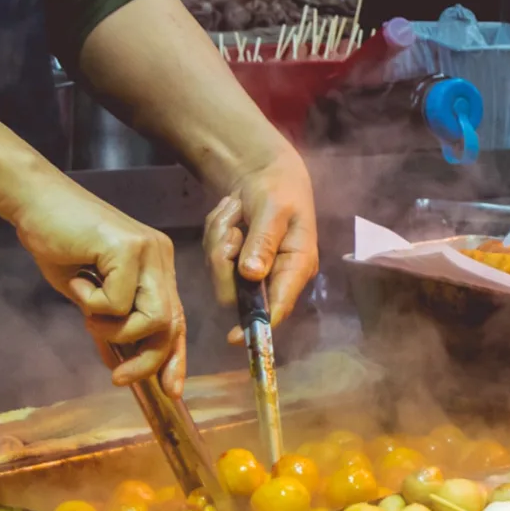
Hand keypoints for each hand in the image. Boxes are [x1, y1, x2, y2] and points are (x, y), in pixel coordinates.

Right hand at [11, 179, 186, 396]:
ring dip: (113, 330)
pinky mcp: (129, 248)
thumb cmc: (56, 243)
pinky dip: (90, 303)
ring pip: (152, 318)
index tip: (170, 389)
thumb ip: (106, 322)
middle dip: (148, 360)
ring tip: (86, 311)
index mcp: (157, 266)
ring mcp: (149, 251)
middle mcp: (161, 257)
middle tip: (118, 378)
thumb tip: (116, 363)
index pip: (176, 318)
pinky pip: (117, 302)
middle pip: (171, 324)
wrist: (33, 202)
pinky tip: (77, 278)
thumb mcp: (85, 293)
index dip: (174, 356)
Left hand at [203, 147, 318, 341]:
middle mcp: (275, 275)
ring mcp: (252, 270)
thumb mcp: (274, 209)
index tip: (236, 338)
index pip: (280, 305)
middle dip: (224, 258)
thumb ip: (264, 241)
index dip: (259, 325)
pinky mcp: (234, 262)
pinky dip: (215, 232)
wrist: (264, 172)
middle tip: (232, 227)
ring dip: (219, 238)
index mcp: (297, 265)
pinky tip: (231, 214)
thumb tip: (252, 275)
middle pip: (237, 292)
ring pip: (220, 273)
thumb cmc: (280, 188)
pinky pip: (212, 256)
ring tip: (234, 212)